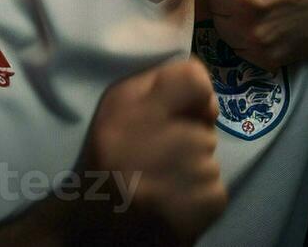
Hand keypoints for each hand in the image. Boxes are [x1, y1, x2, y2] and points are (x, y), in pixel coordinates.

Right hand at [76, 58, 226, 245]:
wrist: (92, 228)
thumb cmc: (106, 160)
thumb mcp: (117, 106)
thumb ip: (158, 82)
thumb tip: (205, 91)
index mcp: (133, 107)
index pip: (194, 78)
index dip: (196, 93)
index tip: (185, 109)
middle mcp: (163, 137)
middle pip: (205, 124)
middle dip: (190, 136)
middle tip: (157, 157)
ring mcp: (189, 173)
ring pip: (209, 158)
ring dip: (193, 168)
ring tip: (161, 182)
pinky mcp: (205, 204)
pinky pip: (215, 190)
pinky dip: (199, 197)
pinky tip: (172, 203)